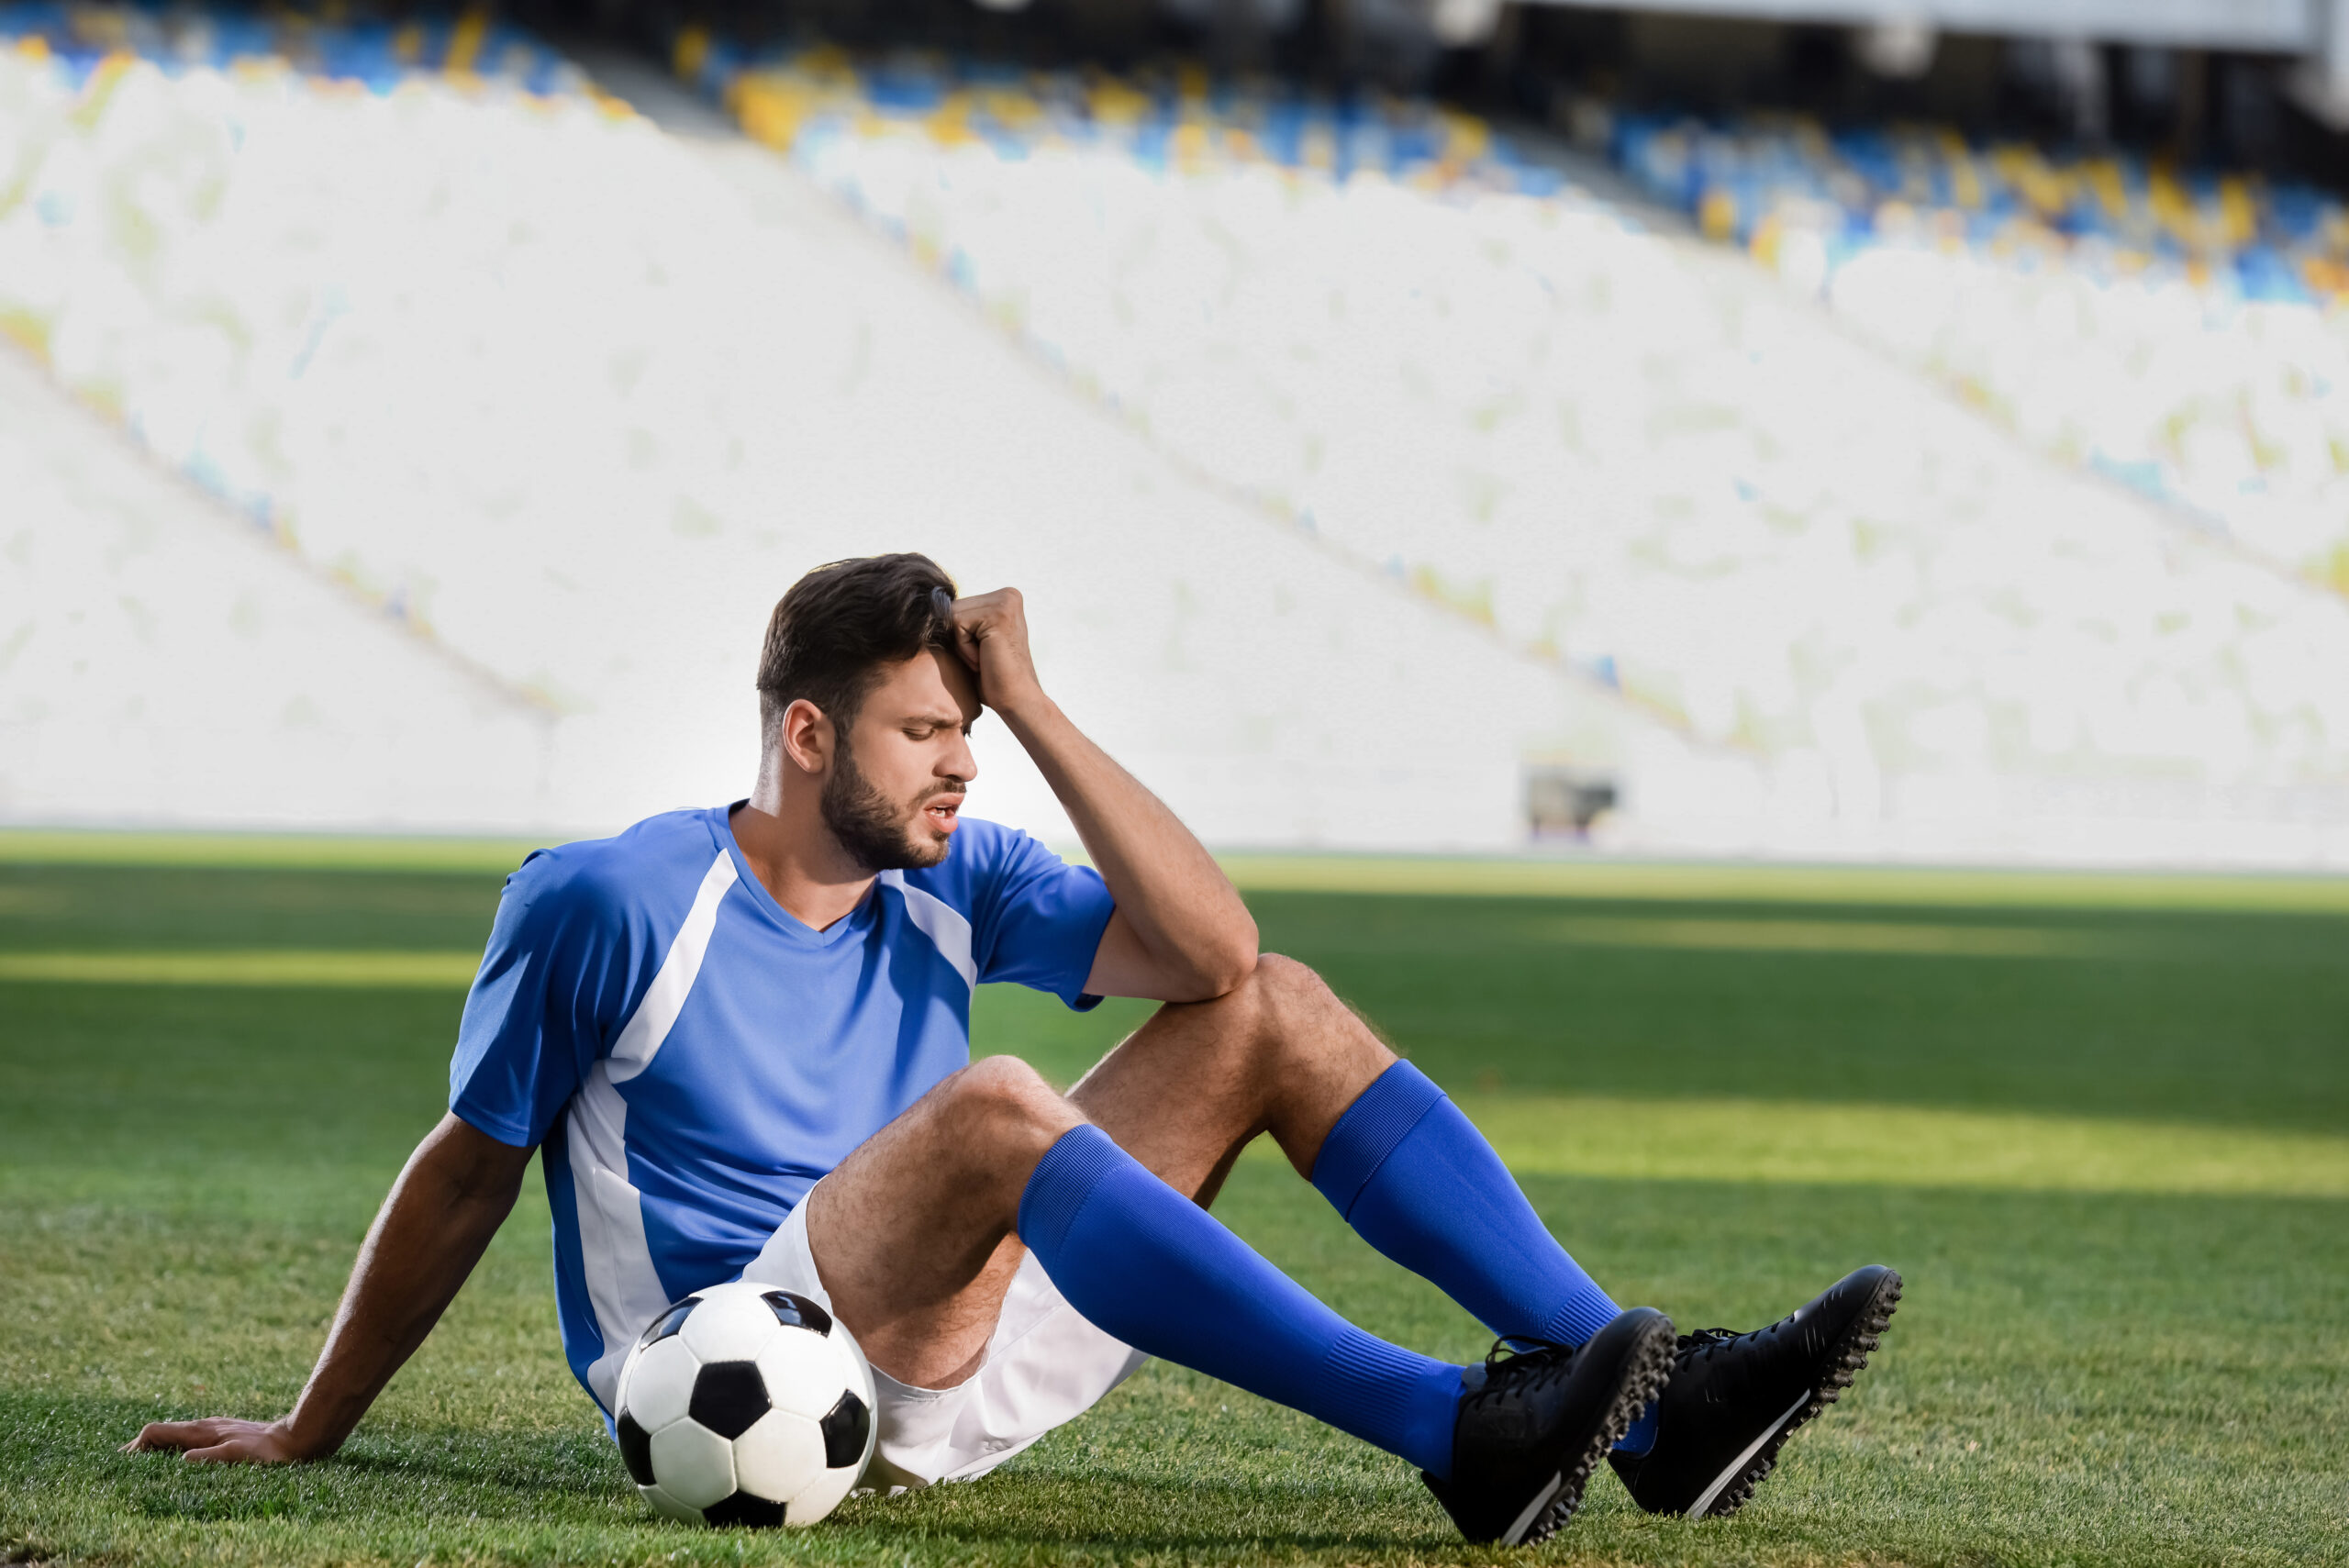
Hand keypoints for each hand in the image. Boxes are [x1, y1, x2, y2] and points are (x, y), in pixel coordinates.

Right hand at [123, 1416, 318, 1463]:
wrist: (294, 1440)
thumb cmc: (266, 1452)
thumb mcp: (235, 1455)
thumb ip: (207, 1457)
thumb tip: (181, 1461)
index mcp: (200, 1430)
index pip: (155, 1431)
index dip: (136, 1446)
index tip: (123, 1463)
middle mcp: (203, 1426)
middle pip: (161, 1431)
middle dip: (139, 1445)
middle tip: (119, 1462)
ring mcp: (213, 1428)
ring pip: (174, 1433)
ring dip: (155, 1445)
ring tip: (139, 1460)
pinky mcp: (223, 1432)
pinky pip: (188, 1437)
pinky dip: (172, 1445)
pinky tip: (173, 1456)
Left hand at [941, 587, 1045, 716]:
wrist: (1016, 701)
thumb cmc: (993, 677)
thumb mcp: (974, 641)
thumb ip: (961, 621)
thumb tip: (925, 607)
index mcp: (1005, 598)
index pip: (958, 606)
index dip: (960, 635)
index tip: (983, 654)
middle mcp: (1008, 595)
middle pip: (953, 607)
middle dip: (958, 638)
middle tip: (983, 659)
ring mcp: (1005, 602)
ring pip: (952, 615)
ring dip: (961, 644)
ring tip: (983, 659)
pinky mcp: (998, 613)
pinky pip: (957, 624)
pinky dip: (964, 648)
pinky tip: (984, 660)